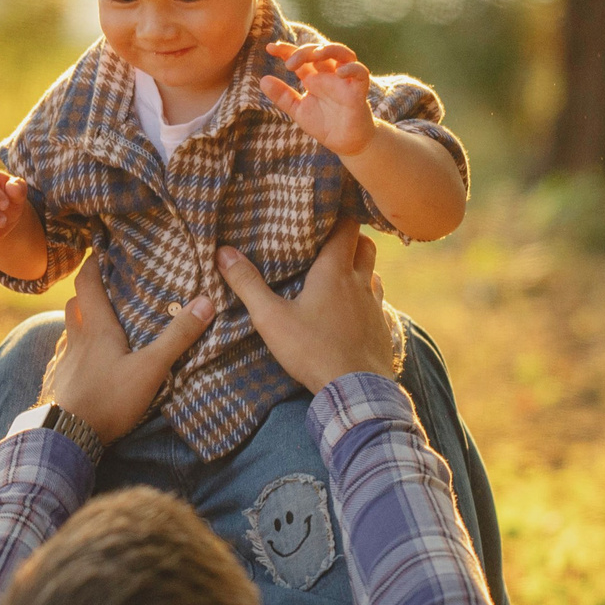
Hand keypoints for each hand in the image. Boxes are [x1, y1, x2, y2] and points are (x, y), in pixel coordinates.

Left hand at [38, 265, 216, 443]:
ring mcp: (65, 361)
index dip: (92, 264)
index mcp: (95, 327)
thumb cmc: (109, 398)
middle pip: (75, 303)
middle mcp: (75, 338)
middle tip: (106, 286)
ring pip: (69, 329)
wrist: (69, 436)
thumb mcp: (150, 368)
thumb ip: (177, 337)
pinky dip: (77, 348)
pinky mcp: (62, 381)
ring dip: (81, 320)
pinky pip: (67, 354)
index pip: (86, 283)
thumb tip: (206, 302)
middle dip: (87, 291)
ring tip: (101, 321)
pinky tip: (90, 359)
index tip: (101, 250)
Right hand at [213, 223, 397, 394]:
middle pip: (366, 246)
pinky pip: (377, 304)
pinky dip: (366, 300)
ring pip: (374, 274)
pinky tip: (352, 312)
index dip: (339, 217)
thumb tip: (223, 253)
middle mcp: (360, 283)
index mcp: (335, 272)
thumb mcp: (271, 318)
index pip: (347, 227)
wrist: (354, 390)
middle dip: (351, 240)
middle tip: (331, 242)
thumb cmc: (312, 350)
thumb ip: (248, 284)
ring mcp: (375, 307)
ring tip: (341, 275)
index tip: (325, 214)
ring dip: (361, 269)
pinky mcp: (381, 330)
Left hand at [262, 40, 377, 157]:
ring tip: (316, 54)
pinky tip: (339, 72)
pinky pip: (361, 72)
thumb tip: (262, 80)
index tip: (270, 48)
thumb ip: (282, 96)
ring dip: (330, 49)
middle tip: (290, 63)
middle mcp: (329, 74)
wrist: (345, 143)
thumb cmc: (324, 124)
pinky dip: (352, 68)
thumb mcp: (298, 110)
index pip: (300, 57)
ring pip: (343, 54)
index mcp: (314, 77)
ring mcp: (345, 80)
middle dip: (304, 52)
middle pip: (319, 51)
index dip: (286, 50)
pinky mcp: (358, 90)